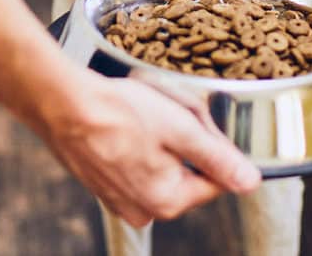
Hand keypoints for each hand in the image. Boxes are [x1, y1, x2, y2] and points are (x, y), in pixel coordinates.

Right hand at [40, 71, 261, 226]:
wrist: (61, 103)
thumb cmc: (118, 112)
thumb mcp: (181, 128)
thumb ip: (219, 158)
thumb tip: (250, 182)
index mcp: (167, 201)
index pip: (216, 179)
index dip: (213, 145)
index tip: (196, 121)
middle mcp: (142, 209)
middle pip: (187, 171)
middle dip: (184, 140)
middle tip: (167, 111)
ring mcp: (118, 198)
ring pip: (161, 164)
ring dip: (160, 139)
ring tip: (142, 113)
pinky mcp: (101, 182)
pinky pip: (134, 162)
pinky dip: (135, 141)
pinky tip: (125, 120)